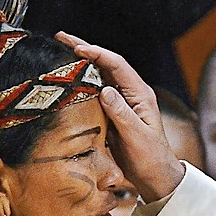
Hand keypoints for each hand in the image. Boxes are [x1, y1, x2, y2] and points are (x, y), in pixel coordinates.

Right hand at [56, 32, 185, 201]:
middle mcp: (131, 93)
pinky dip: (81, 80)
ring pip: (99, 75)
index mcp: (141, 95)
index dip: (97, 54)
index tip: (78, 48)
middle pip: (106, 64)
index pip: (117, 65)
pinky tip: (67, 76)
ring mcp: (122, 102)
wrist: (156, 177)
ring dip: (80, 62)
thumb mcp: (137, 137)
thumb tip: (105, 90)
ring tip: (60, 49)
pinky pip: (95, 91)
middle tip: (61, 37)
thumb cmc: (151, 159)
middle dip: (84, 49)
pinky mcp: (113, 112)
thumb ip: (122, 114)